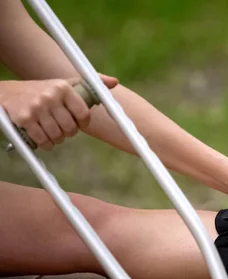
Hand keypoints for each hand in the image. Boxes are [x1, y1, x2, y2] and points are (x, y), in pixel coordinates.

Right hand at [0, 74, 117, 149]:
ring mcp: (37, 108)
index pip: (84, 114)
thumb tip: (114, 82)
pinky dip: (46, 144)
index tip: (79, 123)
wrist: (7, 92)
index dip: (83, 123)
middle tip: (63, 128)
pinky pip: (43, 140)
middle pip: (71, 128)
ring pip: (58, 136)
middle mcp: (51, 96)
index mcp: (64, 88)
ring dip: (57, 139)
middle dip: (69, 132)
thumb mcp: (65, 83)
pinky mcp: (25, 119)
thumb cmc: (43, 90)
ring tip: (53, 132)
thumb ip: (91, 83)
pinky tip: (44, 139)